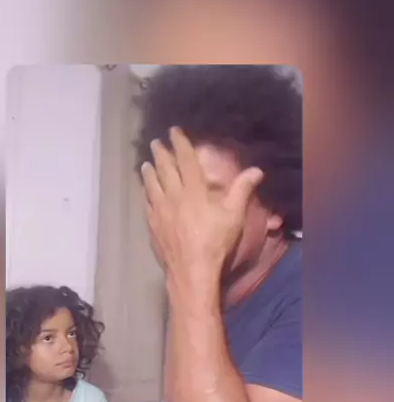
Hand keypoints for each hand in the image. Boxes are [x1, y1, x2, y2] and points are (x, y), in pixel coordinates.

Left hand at [141, 128, 262, 288]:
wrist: (192, 270)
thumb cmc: (216, 242)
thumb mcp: (234, 215)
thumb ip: (243, 190)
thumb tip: (256, 170)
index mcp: (194, 190)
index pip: (186, 160)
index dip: (180, 144)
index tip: (174, 131)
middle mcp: (174, 196)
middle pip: (165, 169)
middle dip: (161, 154)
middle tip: (156, 143)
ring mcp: (160, 211)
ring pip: (152, 185)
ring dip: (149, 172)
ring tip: (146, 164)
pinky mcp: (153, 226)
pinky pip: (147, 204)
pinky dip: (146, 193)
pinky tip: (145, 192)